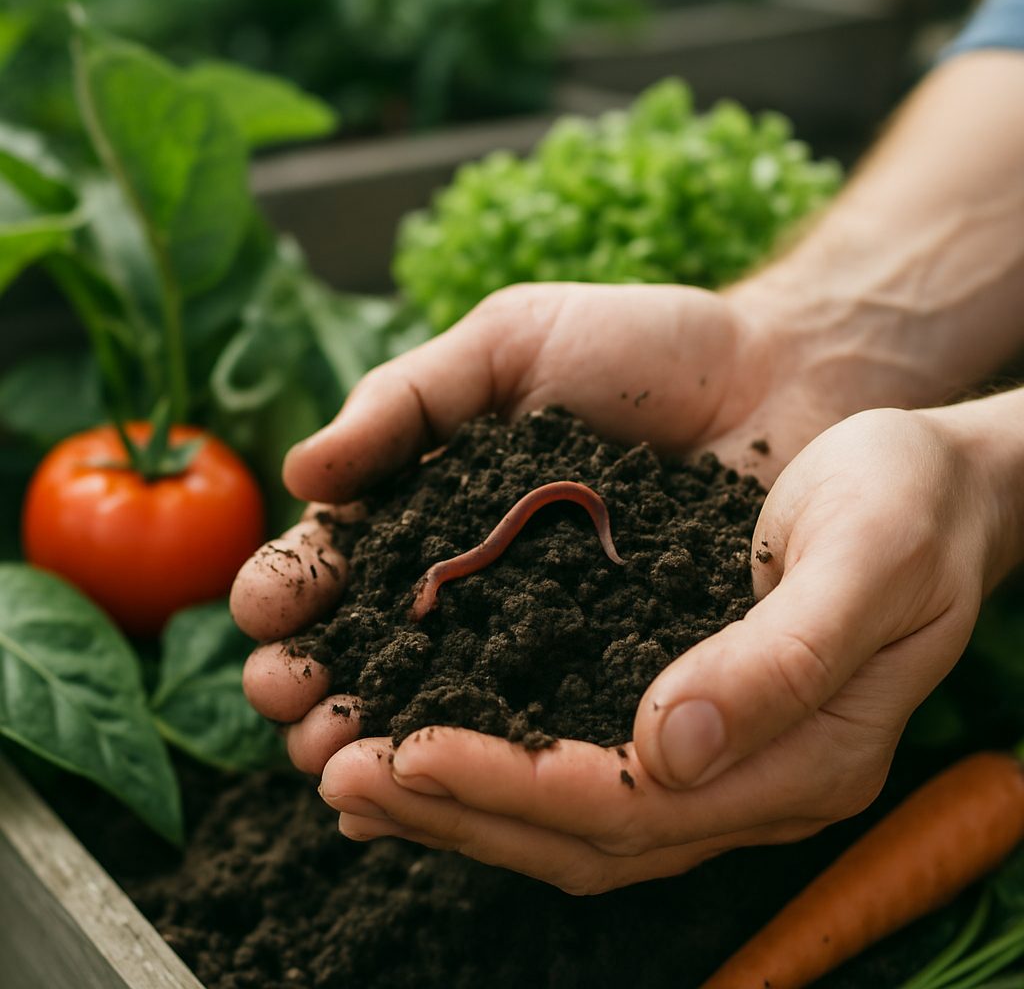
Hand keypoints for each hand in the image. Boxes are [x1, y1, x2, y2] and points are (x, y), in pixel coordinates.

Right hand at [233, 280, 900, 773]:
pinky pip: (546, 727)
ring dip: (383, 738)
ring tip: (339, 760)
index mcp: (433, 506)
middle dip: (316, 682)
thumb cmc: (638, 348)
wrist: (776, 373)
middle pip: (372, 651)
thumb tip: (299, 472)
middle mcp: (476, 585)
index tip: (268, 614)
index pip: (339, 563)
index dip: (291, 592)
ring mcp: (543, 637)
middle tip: (292, 703)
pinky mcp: (618, 673)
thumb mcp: (507, 345)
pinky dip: (489, 760)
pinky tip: (440, 790)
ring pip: (444, 705)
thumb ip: (405, 399)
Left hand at [315, 406, 1003, 891]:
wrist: (937, 481)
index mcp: (802, 754)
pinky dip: (494, 768)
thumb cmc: (909, 500)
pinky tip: (427, 741)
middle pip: (580, 831)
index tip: (414, 752)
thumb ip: (780, 659)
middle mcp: (751, 778)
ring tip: (354, 772)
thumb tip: (668, 745)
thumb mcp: (869, 557)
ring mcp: (720, 758)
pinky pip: (575, 767)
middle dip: (456, 808)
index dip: (516, 785)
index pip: (631, 804)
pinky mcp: (690, 717)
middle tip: (342, 774)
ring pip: (567, 816)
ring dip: (458, 801)